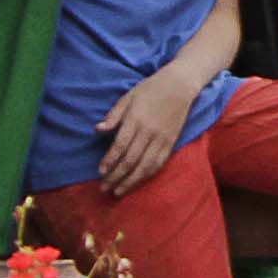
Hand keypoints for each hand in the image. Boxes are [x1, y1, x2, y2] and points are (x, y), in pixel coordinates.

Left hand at [93, 69, 192, 199]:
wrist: (180, 85)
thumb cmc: (150, 89)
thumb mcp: (128, 97)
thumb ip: (113, 116)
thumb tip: (97, 129)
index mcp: (136, 119)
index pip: (120, 145)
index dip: (109, 161)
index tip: (100, 172)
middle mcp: (149, 131)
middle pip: (130, 160)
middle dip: (115, 176)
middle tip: (104, 188)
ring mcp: (161, 138)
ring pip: (145, 166)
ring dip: (130, 181)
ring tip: (118, 191)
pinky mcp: (171, 142)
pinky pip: (159, 163)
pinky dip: (147, 175)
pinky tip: (137, 181)